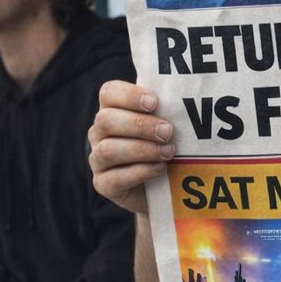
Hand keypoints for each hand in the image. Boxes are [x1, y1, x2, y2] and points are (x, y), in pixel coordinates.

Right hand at [88, 80, 174, 214]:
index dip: (129, 95)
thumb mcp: (165, 127)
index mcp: (112, 110)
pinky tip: (160, 169)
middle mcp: (99, 133)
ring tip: (168, 152)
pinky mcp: (103, 184)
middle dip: (139, 124)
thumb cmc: (164, 148)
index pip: (109, 93)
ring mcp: (97, 159)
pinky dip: (140, 172)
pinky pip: (114, 178)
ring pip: (108, 150)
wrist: (163, 188)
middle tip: (167, 131)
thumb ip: (165, 112)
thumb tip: (182, 99)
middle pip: (106, 120)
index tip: (154, 102)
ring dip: (142, 150)